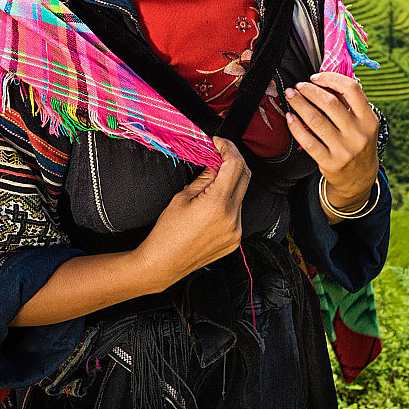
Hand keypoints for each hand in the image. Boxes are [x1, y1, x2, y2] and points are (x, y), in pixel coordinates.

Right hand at [137, 137, 250, 289]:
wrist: (163, 264)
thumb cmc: (167, 232)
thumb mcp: (182, 197)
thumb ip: (205, 177)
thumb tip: (216, 162)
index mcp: (217, 204)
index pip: (235, 165)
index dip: (228, 149)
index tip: (219, 144)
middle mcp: (232, 218)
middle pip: (245, 176)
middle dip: (234, 160)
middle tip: (219, 153)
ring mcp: (236, 230)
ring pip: (242, 194)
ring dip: (231, 181)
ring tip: (213, 179)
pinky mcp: (236, 239)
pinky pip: (238, 211)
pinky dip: (229, 200)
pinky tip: (214, 201)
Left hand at [284, 71, 379, 220]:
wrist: (359, 179)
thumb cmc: (357, 143)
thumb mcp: (363, 124)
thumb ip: (349, 103)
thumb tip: (326, 79)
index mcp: (369, 120)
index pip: (352, 90)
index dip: (331, 78)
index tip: (315, 77)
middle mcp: (359, 134)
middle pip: (330, 103)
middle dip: (310, 91)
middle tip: (298, 86)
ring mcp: (344, 150)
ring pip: (316, 121)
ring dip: (299, 104)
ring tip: (291, 96)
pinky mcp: (330, 162)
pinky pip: (308, 141)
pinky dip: (296, 127)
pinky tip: (290, 117)